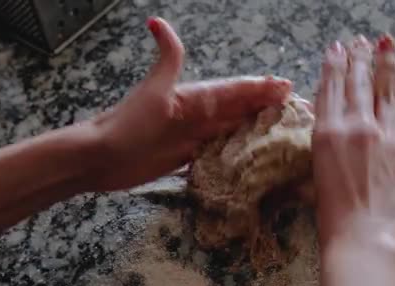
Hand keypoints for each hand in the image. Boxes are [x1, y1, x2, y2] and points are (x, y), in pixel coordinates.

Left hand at [85, 17, 291, 190]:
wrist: (102, 157)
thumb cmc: (128, 123)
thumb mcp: (153, 89)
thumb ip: (167, 58)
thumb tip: (157, 20)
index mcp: (194, 97)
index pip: (234, 90)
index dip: (259, 88)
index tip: (285, 86)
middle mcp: (196, 115)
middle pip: (237, 109)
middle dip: (264, 106)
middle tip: (293, 107)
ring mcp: (190, 136)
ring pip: (229, 129)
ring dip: (252, 128)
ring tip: (278, 129)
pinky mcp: (184, 156)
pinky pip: (216, 151)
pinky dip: (233, 150)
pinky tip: (247, 153)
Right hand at [312, 35, 394, 259]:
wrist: (364, 243)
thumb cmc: (333, 219)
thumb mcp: (316, 176)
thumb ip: (326, 147)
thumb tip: (331, 128)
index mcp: (328, 133)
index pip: (330, 90)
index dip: (334, 66)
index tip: (336, 49)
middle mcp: (357, 127)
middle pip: (357, 85)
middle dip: (358, 59)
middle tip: (359, 41)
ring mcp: (389, 138)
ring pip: (387, 92)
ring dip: (386, 65)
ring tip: (384, 43)